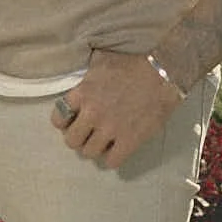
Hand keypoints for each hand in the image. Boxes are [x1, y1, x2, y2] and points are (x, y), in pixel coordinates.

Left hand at [51, 50, 183, 171]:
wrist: (163, 73)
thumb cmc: (133, 63)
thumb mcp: (101, 60)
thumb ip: (85, 76)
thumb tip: (78, 81)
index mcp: (83, 93)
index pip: (58, 118)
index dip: (64, 121)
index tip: (73, 120)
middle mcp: (92, 114)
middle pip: (71, 141)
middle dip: (78, 137)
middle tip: (88, 132)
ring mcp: (110, 129)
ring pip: (89, 153)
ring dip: (94, 148)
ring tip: (103, 140)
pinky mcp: (129, 141)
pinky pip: (111, 161)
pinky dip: (112, 157)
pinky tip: (117, 148)